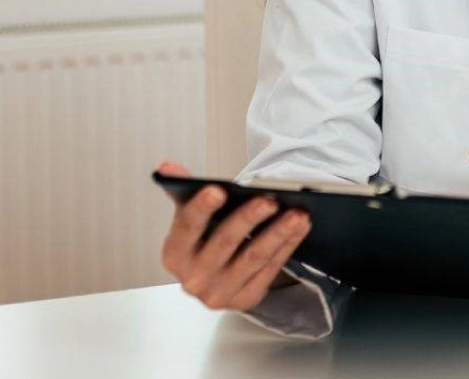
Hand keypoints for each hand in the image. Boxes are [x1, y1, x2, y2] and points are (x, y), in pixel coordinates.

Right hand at [156, 162, 310, 311]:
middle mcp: (193, 278)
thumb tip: (168, 168)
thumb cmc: (205, 242)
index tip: (218, 190)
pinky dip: (288, 246)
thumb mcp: (192, 218)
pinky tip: (300, 227)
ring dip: (277, 233)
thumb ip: (185, 191)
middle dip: (247, 220)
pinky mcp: (245, 299)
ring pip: (252, 258)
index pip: (186, 228)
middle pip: (223, 243)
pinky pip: (270, 269)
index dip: (201, 209)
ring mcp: (219, 292)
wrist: (215, 279)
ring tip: (297, 213)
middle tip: (269, 200)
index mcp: (175, 254)